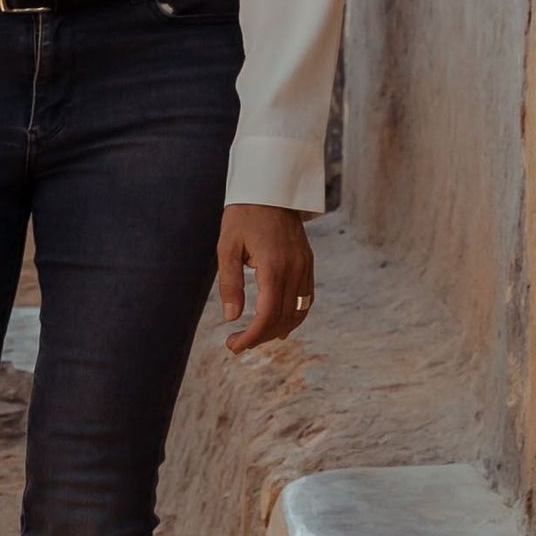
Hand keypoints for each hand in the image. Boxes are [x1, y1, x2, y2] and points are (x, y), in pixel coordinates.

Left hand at [217, 203, 313, 354]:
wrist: (270, 189)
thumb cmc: (243, 216)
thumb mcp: (227, 248)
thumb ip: (230, 283)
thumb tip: (231, 317)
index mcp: (273, 267)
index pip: (267, 315)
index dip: (252, 337)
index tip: (234, 346)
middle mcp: (294, 269)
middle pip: (283, 318)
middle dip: (260, 337)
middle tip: (236, 344)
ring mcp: (305, 266)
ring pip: (298, 312)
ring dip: (278, 330)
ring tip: (255, 337)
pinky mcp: (308, 263)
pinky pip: (307, 299)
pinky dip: (295, 316)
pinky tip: (280, 325)